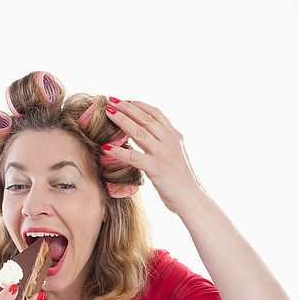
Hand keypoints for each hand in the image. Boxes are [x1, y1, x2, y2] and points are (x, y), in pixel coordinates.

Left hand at [103, 97, 204, 212]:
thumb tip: (144, 138)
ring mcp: (164, 154)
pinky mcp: (157, 168)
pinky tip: (106, 147)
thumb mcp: (175, 156)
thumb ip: (163, 145)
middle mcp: (170, 141)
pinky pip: (133, 156)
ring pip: (139, 132)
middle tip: (111, 100)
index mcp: (175, 137)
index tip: (126, 100)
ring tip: (107, 113)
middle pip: (146, 118)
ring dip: (121, 120)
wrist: (192, 199)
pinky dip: (118, 151)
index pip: (156, 114)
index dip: (140, 105)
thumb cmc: (182, 181)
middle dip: (127, 107)